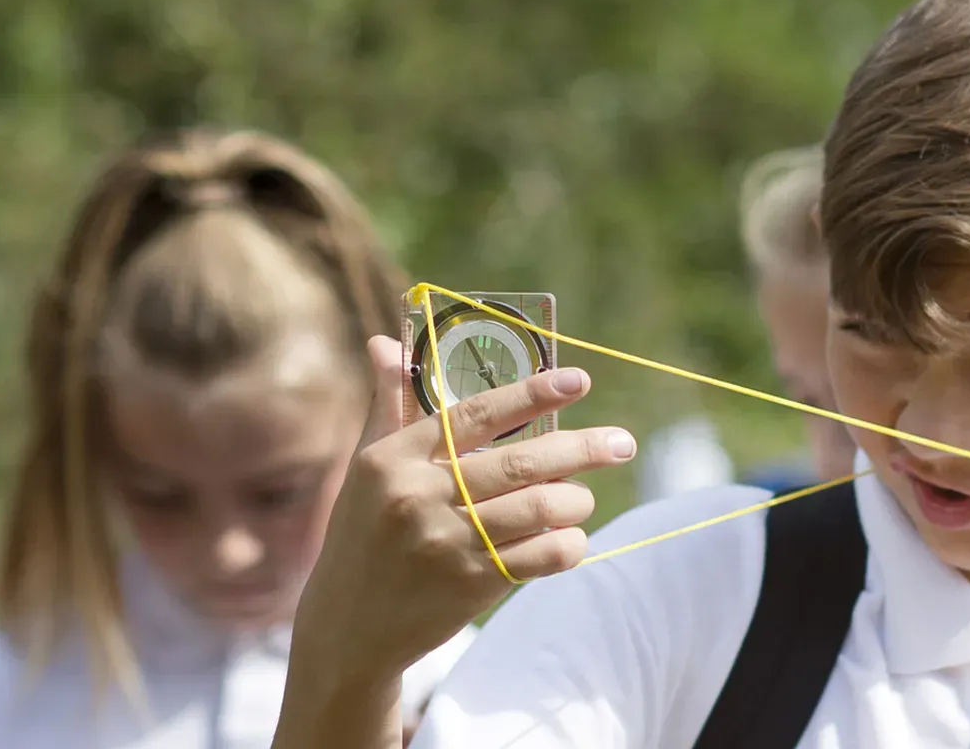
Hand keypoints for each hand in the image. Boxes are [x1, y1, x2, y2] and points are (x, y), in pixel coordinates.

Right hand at [283, 336, 626, 717]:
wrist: (348, 626)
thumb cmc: (363, 534)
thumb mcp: (367, 468)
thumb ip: (388, 406)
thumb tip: (384, 343)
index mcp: (393, 458)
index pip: (475, 414)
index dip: (532, 393)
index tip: (580, 379)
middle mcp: (419, 496)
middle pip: (521, 461)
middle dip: (583, 448)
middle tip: (622, 443)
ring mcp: (446, 543)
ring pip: (540, 507)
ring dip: (577, 500)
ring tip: (582, 498)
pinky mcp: (469, 584)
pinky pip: (541, 556)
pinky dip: (569, 544)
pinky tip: (571, 538)